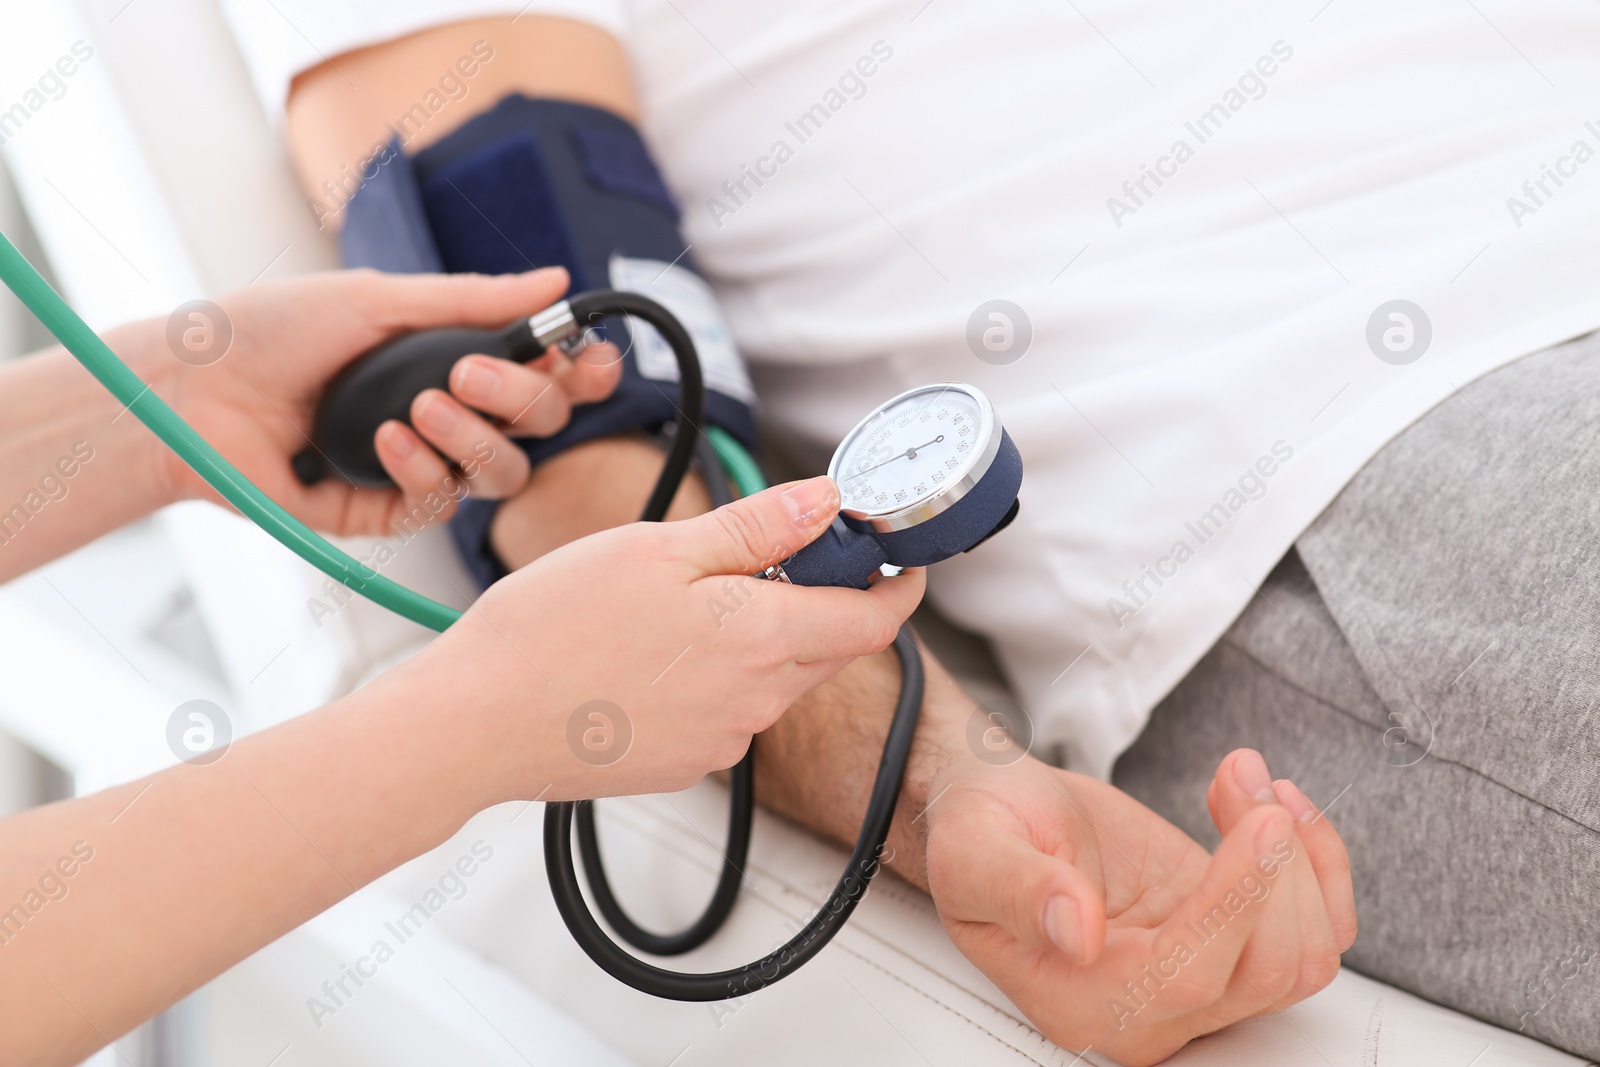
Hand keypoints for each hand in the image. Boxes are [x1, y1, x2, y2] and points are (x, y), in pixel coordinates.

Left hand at [135, 267, 618, 534]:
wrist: (192, 391)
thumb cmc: (272, 330)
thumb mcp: (380, 299)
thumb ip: (475, 300)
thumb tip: (559, 276)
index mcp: (455, 358)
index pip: (546, 375)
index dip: (580, 372)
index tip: (586, 359)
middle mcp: (450, 414)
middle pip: (540, 427)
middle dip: (523, 398)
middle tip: (468, 371)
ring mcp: (421, 464)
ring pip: (504, 474)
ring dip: (475, 438)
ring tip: (420, 406)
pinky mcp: (386, 512)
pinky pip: (440, 504)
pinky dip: (421, 469)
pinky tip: (382, 440)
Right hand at [388, 475, 925, 802]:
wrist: (475, 724)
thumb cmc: (552, 628)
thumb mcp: (659, 549)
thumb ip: (756, 529)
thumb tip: (830, 503)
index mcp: (762, 639)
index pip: (872, 621)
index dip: (896, 587)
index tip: (897, 560)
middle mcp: (756, 702)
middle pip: (825, 648)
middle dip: (819, 601)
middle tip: (771, 555)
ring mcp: (721, 741)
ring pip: (774, 680)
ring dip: (760, 637)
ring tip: (679, 603)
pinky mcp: (685, 765)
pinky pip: (728, 712)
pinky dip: (716, 677)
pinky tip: (650, 654)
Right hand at [923, 749, 1355, 1065]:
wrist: (1002, 813)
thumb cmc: (981, 828)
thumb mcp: (973, 847)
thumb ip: (1017, 889)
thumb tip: (1075, 931)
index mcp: (1078, 1001)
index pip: (1188, 974)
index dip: (1236, 901)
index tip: (1260, 822)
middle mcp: (1147, 1010)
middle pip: (1264, 973)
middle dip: (1275, 867)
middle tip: (1246, 779)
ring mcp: (1196, 981)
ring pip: (1302, 957)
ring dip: (1301, 860)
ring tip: (1252, 780)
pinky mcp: (1231, 942)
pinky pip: (1314, 933)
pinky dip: (1321, 868)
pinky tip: (1280, 807)